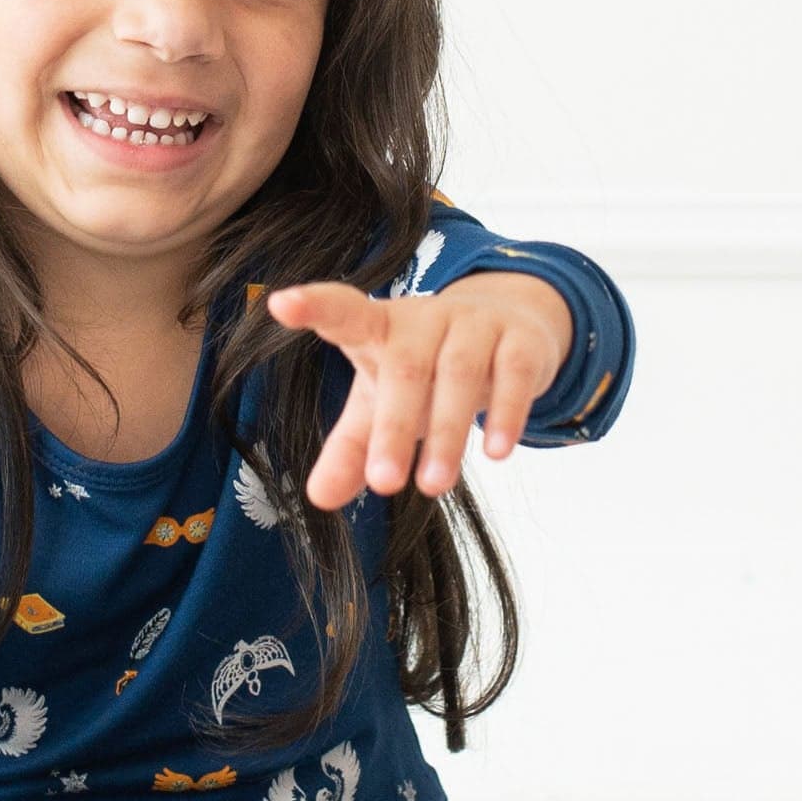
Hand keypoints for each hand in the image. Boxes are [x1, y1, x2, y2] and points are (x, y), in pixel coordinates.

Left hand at [266, 274, 573, 507]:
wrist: (511, 327)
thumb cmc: (428, 369)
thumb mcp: (384, 403)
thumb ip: (351, 447)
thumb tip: (319, 497)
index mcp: (381, 328)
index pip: (343, 312)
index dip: (314, 306)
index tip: (281, 303)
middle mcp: (425, 319)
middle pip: (405, 368)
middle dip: (393, 428)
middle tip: (383, 484)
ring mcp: (475, 324)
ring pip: (458, 373)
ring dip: (447, 433)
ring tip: (433, 486)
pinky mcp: (520, 340)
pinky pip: (513, 374)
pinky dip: (506, 413)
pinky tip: (497, 452)